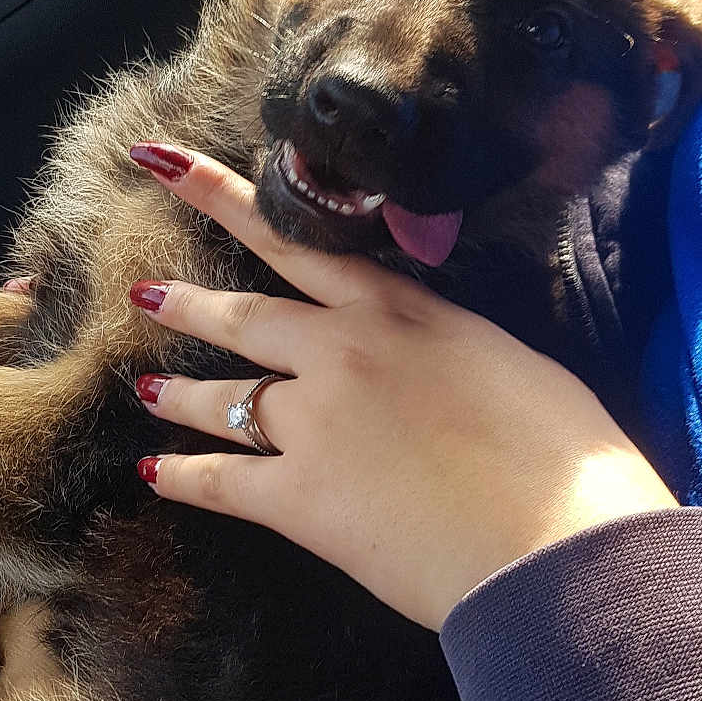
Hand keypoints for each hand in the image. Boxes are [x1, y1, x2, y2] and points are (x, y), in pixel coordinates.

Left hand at [127, 143, 676, 630]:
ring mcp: (314, 422)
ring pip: (226, 397)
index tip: (171, 166)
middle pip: (243, 317)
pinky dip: (185, 477)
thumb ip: (444, 343)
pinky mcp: (300, 499)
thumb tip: (428, 351)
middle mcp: (340, 352)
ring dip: (179, 393)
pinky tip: (155, 473)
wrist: (555, 534)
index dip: (229, 200)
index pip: (298, 241)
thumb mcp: (502, 359)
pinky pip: (223, 482)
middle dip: (186, 305)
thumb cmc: (559, 446)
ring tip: (145, 388)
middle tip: (143, 294)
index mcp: (395, 311)